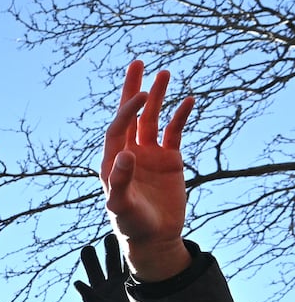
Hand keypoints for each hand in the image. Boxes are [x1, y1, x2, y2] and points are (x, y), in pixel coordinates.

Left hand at [73, 233, 141, 301]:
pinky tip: (144, 247)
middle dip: (109, 247)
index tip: (88, 248)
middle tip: (109, 236)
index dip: (89, 258)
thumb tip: (77, 282)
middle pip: (109, 259)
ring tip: (125, 236)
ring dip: (125, 249)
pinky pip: (140, 266)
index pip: (92, 268)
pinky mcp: (140, 282)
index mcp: (99, 287)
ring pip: (125, 260)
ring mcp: (127, 280)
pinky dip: (140, 258)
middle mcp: (112, 281)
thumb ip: (88, 297)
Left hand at [101, 61, 193, 280]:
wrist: (153, 237)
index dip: (127, 109)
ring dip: (158, 97)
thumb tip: (125, 155)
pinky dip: (180, 117)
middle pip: (130, 115)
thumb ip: (119, 182)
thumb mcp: (121, 207)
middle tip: (137, 63)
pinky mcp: (168, 160)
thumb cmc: (131, 225)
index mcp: (113, 161)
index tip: (140, 94)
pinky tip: (188, 100)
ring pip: (153, 119)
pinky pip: (174, 132)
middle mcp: (129, 153)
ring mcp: (149, 155)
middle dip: (132, 90)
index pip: (118, 127)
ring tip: (164, 73)